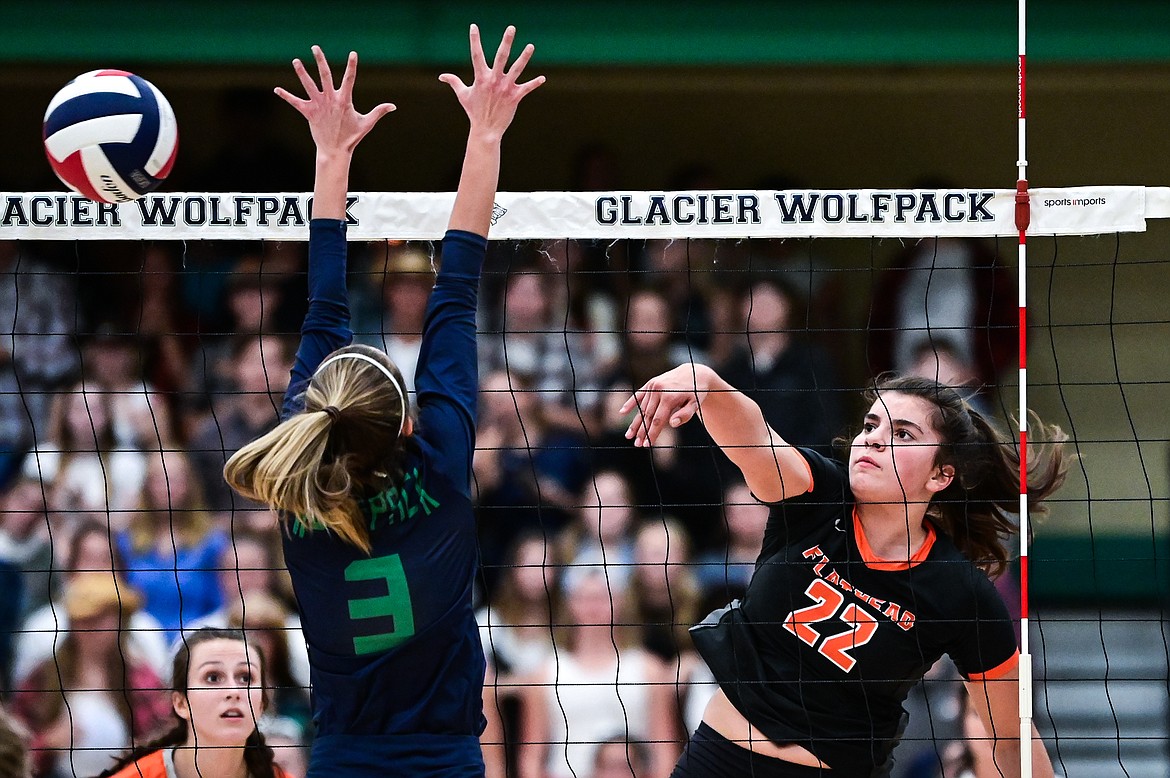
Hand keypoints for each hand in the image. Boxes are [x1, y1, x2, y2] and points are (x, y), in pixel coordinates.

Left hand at [275, 46, 395, 155]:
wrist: (335, 151)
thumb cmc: (352, 137)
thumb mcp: (367, 123)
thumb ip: (379, 112)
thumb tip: (393, 106)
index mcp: (344, 100)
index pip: (349, 79)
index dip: (352, 66)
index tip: (353, 53)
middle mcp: (330, 100)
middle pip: (325, 75)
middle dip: (320, 60)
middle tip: (315, 47)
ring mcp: (318, 106)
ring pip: (308, 85)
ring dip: (301, 73)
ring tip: (295, 61)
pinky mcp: (309, 113)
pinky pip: (296, 103)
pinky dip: (286, 96)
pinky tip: (277, 90)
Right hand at [440, 24, 543, 139]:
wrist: (486, 130)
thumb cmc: (474, 112)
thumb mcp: (463, 95)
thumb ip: (454, 82)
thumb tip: (441, 76)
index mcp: (481, 78)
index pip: (476, 55)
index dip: (474, 40)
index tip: (473, 26)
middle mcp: (494, 80)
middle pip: (501, 57)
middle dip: (506, 42)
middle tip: (511, 28)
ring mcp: (505, 88)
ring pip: (517, 69)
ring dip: (524, 57)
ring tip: (531, 46)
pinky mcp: (515, 97)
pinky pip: (526, 88)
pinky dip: (534, 83)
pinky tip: (542, 78)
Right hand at [620, 363, 711, 447]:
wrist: (694, 373)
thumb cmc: (696, 393)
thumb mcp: (695, 404)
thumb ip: (685, 415)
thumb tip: (671, 424)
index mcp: (670, 397)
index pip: (658, 420)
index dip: (651, 433)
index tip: (646, 445)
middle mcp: (659, 390)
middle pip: (648, 415)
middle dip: (642, 431)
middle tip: (636, 444)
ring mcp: (653, 386)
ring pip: (642, 408)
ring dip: (635, 423)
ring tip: (629, 436)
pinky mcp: (651, 383)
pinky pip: (638, 395)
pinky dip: (630, 403)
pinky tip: (622, 412)